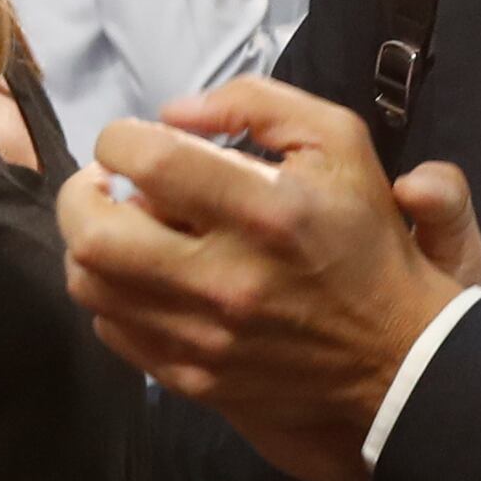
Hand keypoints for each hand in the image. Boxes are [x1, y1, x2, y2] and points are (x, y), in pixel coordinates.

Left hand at [59, 79, 470, 480]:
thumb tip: (172, 113)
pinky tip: (145, 277)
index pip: (145, 160)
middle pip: (94, 233)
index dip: (119, 138)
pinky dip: (112, 295)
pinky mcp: (194, 377)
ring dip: (92, 245)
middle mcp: (225, 278)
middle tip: (107, 183)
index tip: (133, 141)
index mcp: (264, 210)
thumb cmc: (367, 237)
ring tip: (123, 228)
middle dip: (82, 194)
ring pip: (90, 286)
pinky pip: (113, 332)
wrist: (398, 353)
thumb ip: (256, 102)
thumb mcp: (338, 141)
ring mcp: (204, 337)